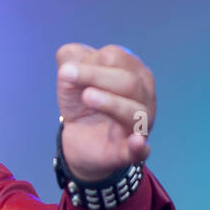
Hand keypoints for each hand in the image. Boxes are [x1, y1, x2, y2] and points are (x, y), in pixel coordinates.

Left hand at [55, 43, 155, 182]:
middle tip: (65, 74)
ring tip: (87, 97)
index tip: (68, 71)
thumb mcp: (71, 75)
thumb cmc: (82, 100)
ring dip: (111, 103)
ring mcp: (139, 126)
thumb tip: (71, 65)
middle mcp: (144, 98)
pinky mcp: (128, 152)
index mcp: (133, 73)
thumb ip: (70, 58)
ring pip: (135, 112)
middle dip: (96, 76)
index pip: (117, 57)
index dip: (89, 60)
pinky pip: (139, 151)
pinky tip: (136, 142)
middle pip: (129, 82)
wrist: (79, 138)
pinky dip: (139, 147)